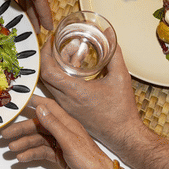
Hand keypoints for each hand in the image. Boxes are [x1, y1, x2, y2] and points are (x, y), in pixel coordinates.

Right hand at [3, 95, 111, 168]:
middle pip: (38, 126)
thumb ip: (53, 124)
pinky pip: (42, 152)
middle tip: (5, 135)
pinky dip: (31, 154)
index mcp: (67, 123)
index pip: (48, 108)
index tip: (20, 100)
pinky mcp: (60, 156)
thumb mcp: (69, 140)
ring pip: (38, 140)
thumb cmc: (90, 160)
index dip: (34, 102)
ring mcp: (61, 144)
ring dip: (24, 144)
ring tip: (11, 149)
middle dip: (21, 129)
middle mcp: (63, 131)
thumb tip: (39, 108)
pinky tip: (21, 158)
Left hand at [39, 39, 168, 168]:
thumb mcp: (121, 77)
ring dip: (56, 68)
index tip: (51, 41)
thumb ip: (114, 53)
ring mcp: (65, 108)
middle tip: (62, 46)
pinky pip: (56, 92)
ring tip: (71, 56)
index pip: (48, 71)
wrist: (122, 134)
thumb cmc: (122, 108)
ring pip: (50, 84)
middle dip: (50, 57)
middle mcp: (65, 101)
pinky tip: (76, 71)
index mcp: (75, 91)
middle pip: (46, 75)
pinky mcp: (68, 112)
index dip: (45, 54)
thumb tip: (108, 34)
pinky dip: (60, 79)